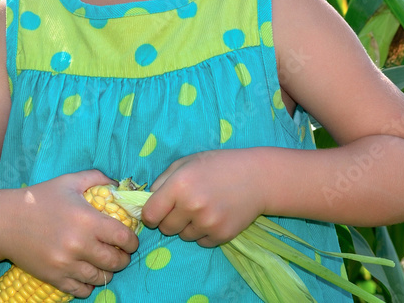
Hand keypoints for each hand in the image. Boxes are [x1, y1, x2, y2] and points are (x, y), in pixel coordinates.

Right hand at [0, 170, 139, 297]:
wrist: (4, 222)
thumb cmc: (39, 199)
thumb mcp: (70, 181)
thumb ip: (97, 178)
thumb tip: (118, 184)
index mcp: (87, 220)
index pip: (124, 237)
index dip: (132, 240)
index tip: (130, 240)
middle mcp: (79, 245)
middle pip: (116, 261)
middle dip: (123, 258)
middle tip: (121, 253)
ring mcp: (66, 264)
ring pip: (101, 278)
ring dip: (108, 272)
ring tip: (105, 264)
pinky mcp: (54, 277)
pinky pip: (81, 290)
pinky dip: (89, 285)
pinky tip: (88, 275)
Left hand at [141, 150, 266, 247]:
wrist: (258, 177)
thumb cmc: (220, 165)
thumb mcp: (188, 162)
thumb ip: (163, 180)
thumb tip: (145, 202)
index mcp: (179, 185)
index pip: (149, 214)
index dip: (151, 214)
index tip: (158, 211)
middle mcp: (191, 206)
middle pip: (165, 229)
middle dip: (170, 220)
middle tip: (186, 206)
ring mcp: (207, 222)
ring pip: (183, 236)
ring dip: (188, 226)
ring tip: (205, 208)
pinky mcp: (221, 235)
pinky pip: (201, 242)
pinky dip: (205, 233)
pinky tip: (216, 216)